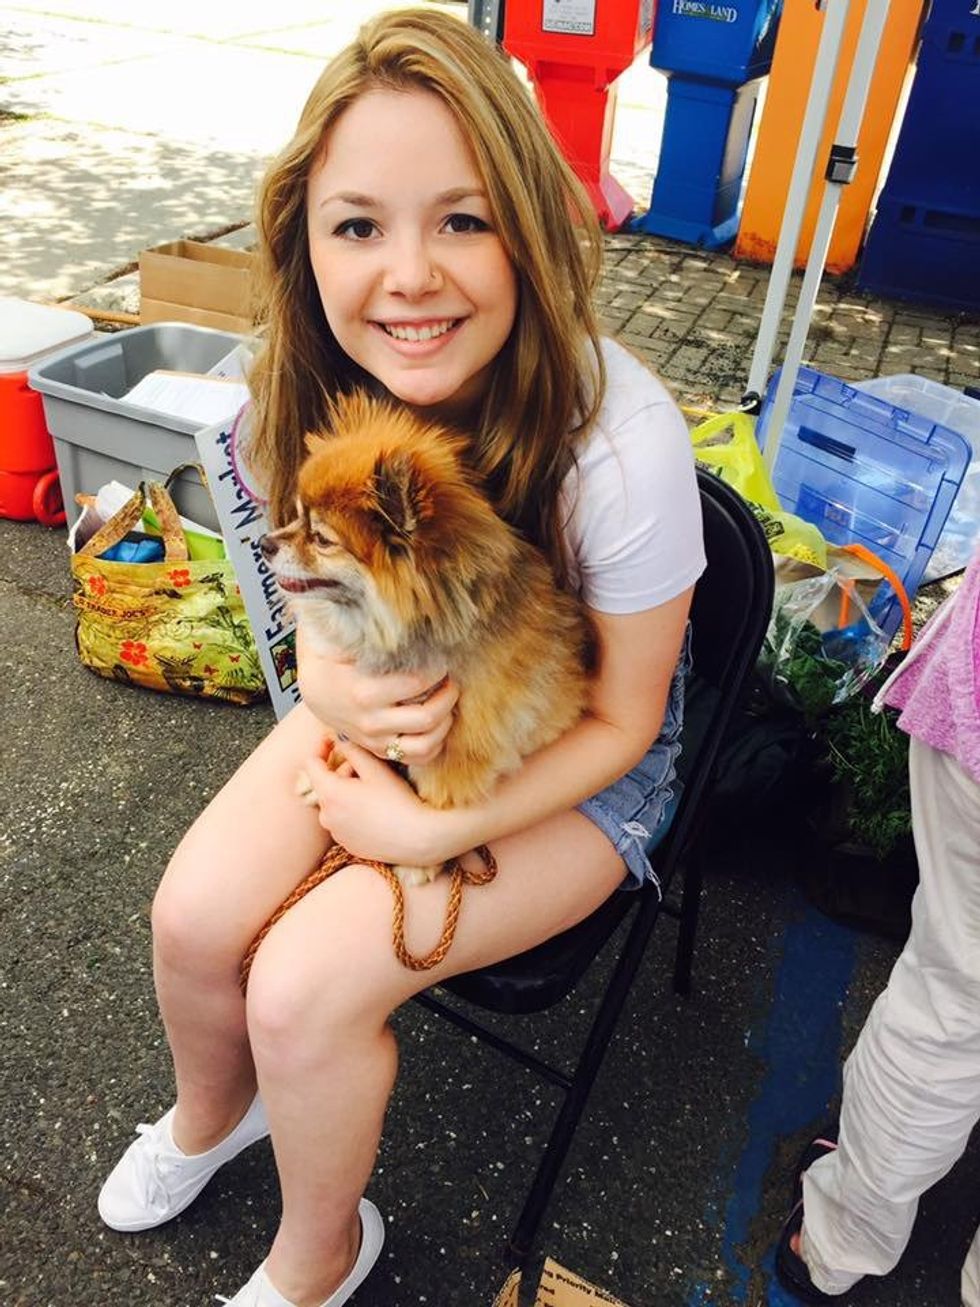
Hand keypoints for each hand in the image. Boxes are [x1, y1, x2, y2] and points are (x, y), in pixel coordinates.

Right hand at [296, 626, 457, 764]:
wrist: (314, 691)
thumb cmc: (333, 659)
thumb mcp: (343, 642)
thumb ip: (368, 631)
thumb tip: (397, 613)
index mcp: (364, 691)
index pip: (417, 682)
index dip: (438, 669)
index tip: (442, 659)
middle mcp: (371, 720)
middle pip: (428, 717)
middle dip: (449, 696)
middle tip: (452, 680)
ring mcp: (376, 740)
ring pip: (426, 744)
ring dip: (446, 723)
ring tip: (448, 703)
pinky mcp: (381, 750)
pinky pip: (417, 757)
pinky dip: (435, 744)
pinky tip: (438, 723)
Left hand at [304, 740, 447, 865]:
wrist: (417, 839)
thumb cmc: (397, 802)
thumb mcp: (375, 768)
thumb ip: (353, 749)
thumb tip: (340, 738)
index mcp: (329, 794)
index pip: (311, 764)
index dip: (322, 748)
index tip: (334, 740)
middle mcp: (326, 815)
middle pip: (326, 784)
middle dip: (344, 772)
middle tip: (370, 769)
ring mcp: (336, 832)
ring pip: (336, 802)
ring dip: (349, 792)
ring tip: (377, 791)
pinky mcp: (347, 844)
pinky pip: (344, 820)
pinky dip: (354, 811)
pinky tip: (377, 810)